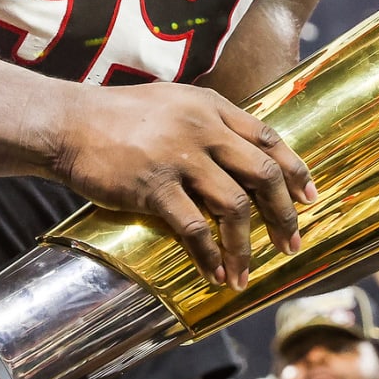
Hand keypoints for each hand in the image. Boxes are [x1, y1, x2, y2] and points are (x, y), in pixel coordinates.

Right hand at [50, 83, 313, 290]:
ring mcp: (178, 157)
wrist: (69, 123)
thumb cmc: (117, 116)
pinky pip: (194, 229)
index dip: (294, 170)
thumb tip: (241, 154)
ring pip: (233, 207)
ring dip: (245, 246)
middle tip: (292, 243)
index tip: (309, 198)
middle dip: (284, 214)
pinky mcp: (153, 186)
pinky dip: (209, 257)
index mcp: (210, 106)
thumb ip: (207, 122)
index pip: (268, 137)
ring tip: (246, 274)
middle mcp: (201, 128)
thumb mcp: (172, 103)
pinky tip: (214, 275)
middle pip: (262, 174)